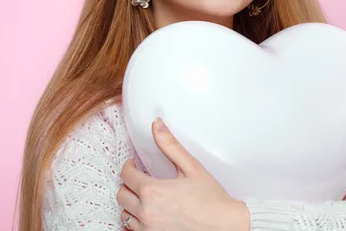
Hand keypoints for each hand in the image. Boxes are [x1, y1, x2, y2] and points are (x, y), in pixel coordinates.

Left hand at [116, 118, 249, 230]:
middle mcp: (146, 212)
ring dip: (131, 203)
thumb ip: (170, 146)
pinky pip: (132, 229)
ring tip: (145, 196)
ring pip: (124, 213)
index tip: (133, 164)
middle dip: (128, 183)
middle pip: (121, 194)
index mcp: (153, 191)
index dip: (128, 166)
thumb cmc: (210, 199)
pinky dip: (136, 220)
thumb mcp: (191, 167)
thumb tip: (157, 125)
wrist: (224, 225)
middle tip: (139, 178)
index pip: (126, 175)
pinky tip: (149, 213)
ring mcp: (148, 228)